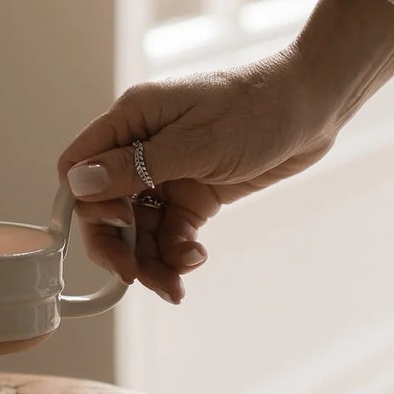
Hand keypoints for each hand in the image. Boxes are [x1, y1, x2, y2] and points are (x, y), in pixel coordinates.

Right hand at [56, 0, 393, 302]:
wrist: (315, 108)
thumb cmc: (257, 109)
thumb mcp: (195, 143)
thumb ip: (135, 167)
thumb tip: (78, 183)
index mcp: (132, 119)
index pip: (79, 166)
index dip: (85, 205)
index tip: (114, 232)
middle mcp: (143, 145)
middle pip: (106, 205)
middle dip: (119, 244)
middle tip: (138, 277)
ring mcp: (170, 169)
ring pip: (141, 225)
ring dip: (152, 257)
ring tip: (174, 285)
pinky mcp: (196, 190)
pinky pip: (171, 228)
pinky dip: (177, 250)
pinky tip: (194, 260)